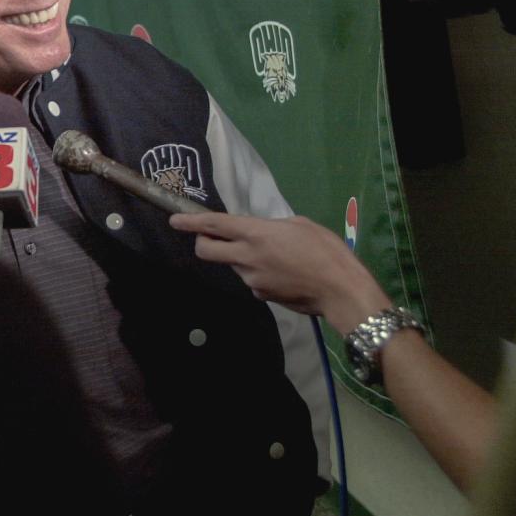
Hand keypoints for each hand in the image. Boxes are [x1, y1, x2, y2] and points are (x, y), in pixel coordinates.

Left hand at [168, 212, 391, 334]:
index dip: (190, 222)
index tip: (174, 220)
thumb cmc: (326, 250)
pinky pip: (251, 280)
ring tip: (273, 256)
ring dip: (240, 258)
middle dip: (202, 242)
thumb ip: (271, 227)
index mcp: (256, 233)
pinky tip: (282, 273)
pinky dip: (258, 273)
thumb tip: (259, 234)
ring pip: (232, 265)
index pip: (214, 225)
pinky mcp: (261, 295)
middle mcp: (247, 257)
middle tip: (213, 237)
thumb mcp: (299, 225)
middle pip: (207, 251)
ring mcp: (251, 279)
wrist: (341, 290)